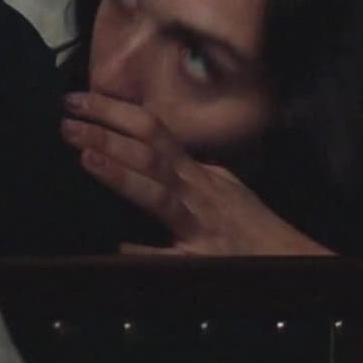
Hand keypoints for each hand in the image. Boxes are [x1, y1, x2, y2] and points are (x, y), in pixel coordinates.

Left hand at [60, 91, 332, 255]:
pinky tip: (116, 247)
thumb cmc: (253, 229)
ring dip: (119, 173)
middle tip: (66, 117)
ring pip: (156, 192)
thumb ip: (183, 175)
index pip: (154, 131)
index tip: (79, 99)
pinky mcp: (203, 263)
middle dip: (106, 133)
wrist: (296, 263)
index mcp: (198, 173)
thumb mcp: (219, 190)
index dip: (115, 112)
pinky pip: (169, 259)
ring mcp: (199, 226)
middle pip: (149, 153)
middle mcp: (197, 191)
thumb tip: (144, 157)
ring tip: (84, 155)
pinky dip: (144, 252)